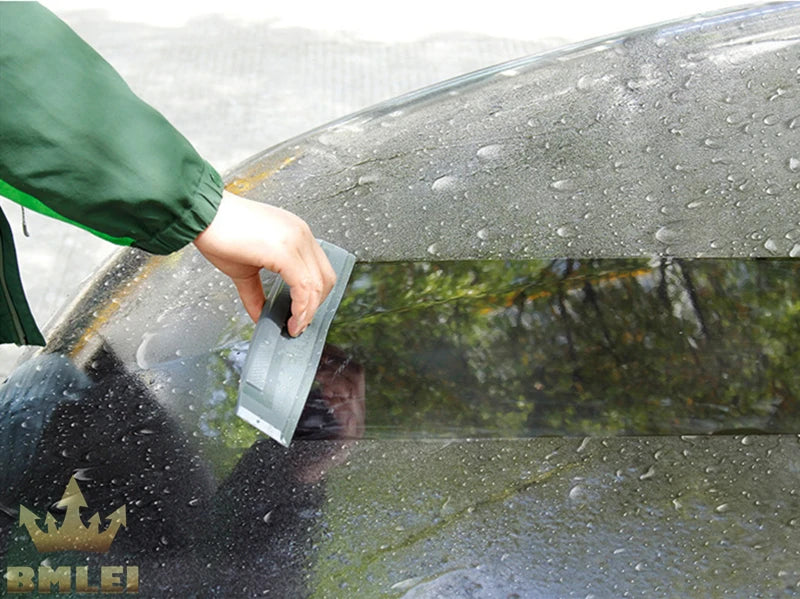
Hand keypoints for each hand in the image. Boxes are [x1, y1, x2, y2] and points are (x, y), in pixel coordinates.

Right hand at [193, 190, 335, 335]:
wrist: (201, 214)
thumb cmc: (219, 232)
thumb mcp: (244, 269)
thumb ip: (257, 294)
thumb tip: (261, 317)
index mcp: (296, 234)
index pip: (320, 270)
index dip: (315, 297)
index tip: (302, 315)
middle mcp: (301, 234)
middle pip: (325, 278)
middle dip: (315, 307)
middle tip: (299, 324)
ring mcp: (296, 240)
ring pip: (317, 284)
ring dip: (308, 312)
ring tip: (295, 327)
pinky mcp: (284, 250)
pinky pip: (303, 286)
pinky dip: (301, 308)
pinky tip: (291, 320)